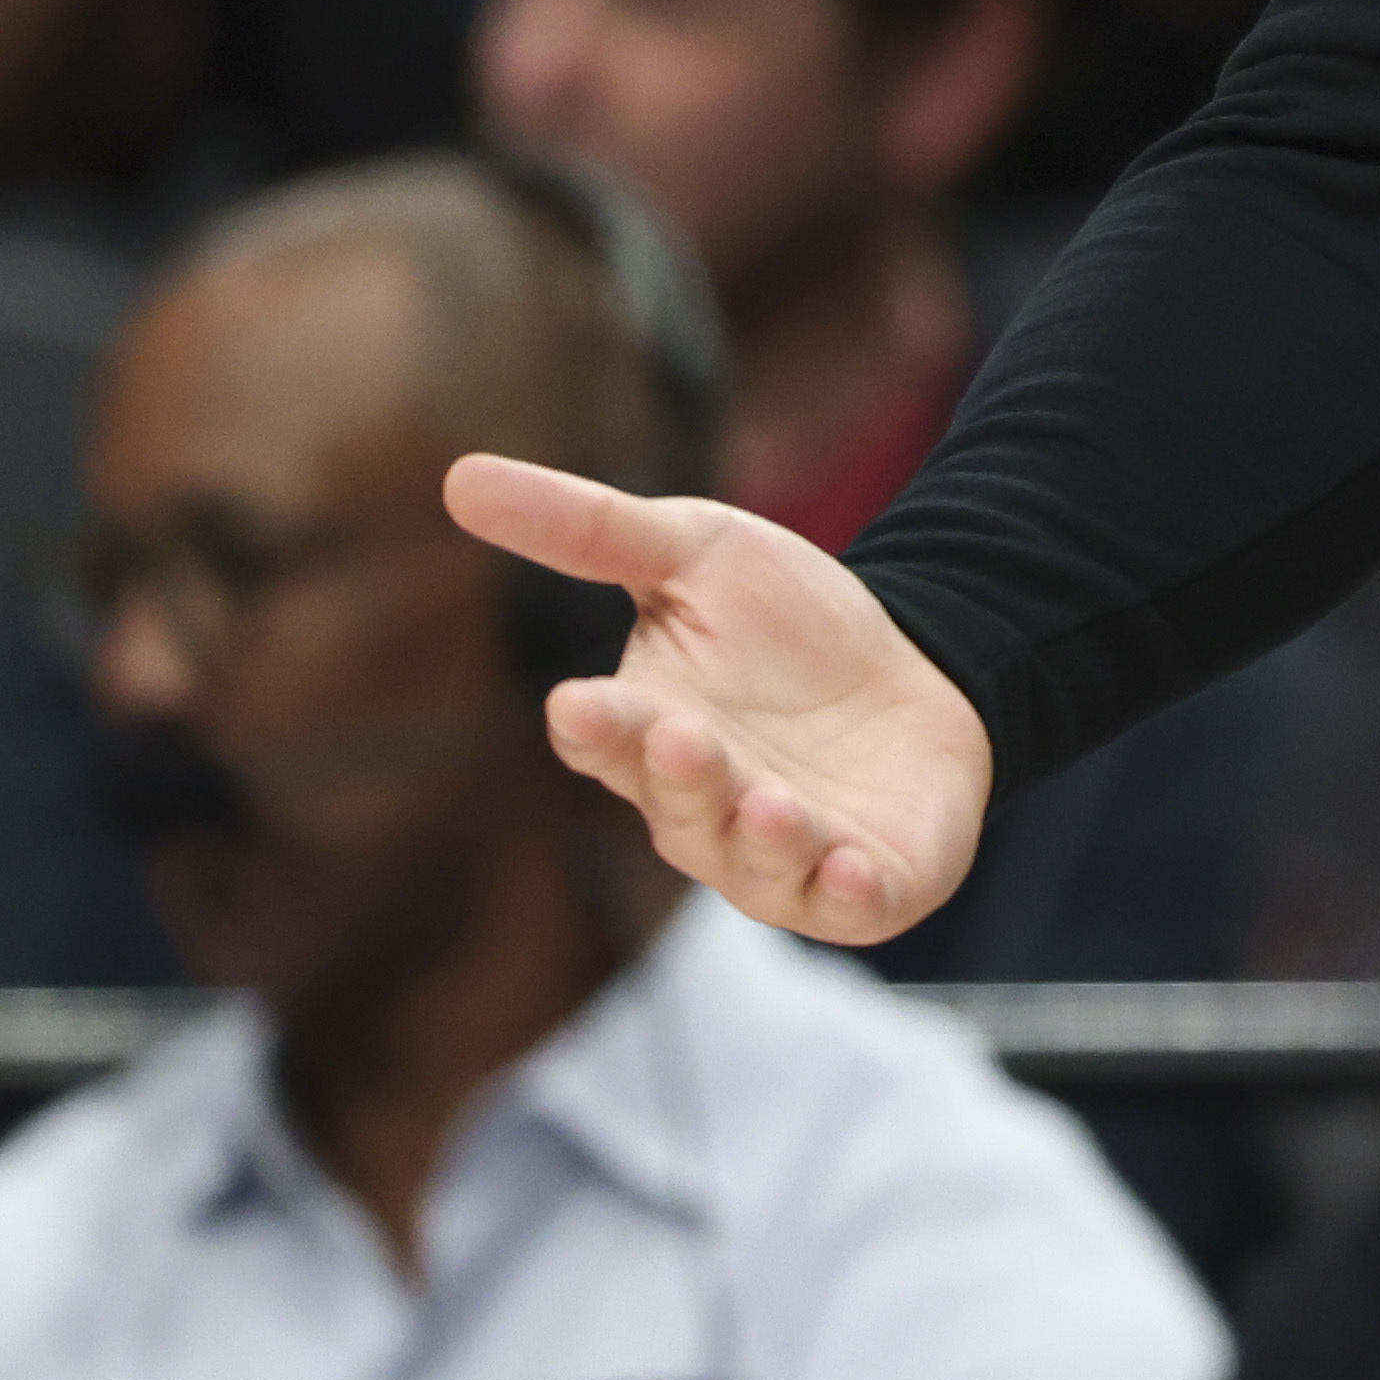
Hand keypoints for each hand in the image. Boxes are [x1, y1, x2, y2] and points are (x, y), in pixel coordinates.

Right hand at [445, 455, 988, 945]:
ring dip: (763, 839)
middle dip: (682, 775)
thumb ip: (585, 528)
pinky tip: (851, 866)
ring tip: (773, 806)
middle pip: (679, 803)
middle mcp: (705, 809)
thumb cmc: (788, 621)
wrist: (922, 662)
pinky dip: (847, 891)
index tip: (577, 703)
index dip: (596, 727)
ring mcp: (784, 855)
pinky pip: (849, 903)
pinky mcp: (867, 881)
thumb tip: (456, 476)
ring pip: (757, 863)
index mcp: (651, 734)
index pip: (607, 739)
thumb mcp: (694, 551)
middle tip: (681, 736)